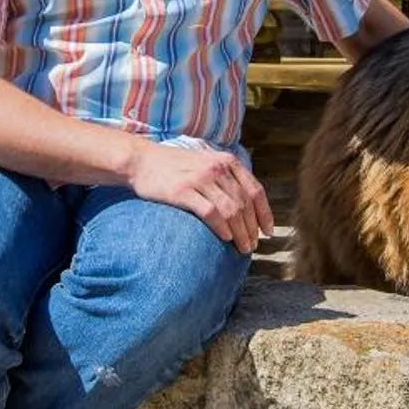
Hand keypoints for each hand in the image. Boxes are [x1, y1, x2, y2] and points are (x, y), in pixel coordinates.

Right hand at [129, 142, 275, 253]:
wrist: (141, 160)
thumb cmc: (173, 166)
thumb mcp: (205, 162)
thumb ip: (224, 176)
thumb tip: (244, 204)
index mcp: (226, 161)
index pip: (255, 190)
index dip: (264, 213)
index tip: (268, 232)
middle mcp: (217, 168)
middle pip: (244, 204)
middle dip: (252, 228)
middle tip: (252, 246)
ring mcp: (200, 179)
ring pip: (231, 210)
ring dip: (240, 232)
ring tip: (242, 247)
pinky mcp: (183, 191)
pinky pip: (210, 213)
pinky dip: (221, 227)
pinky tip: (225, 239)